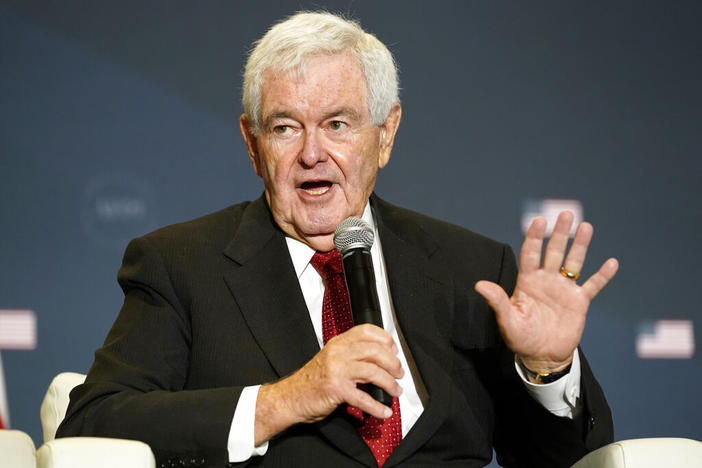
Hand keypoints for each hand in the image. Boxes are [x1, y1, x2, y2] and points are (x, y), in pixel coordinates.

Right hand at [254, 324, 402, 444]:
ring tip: (395, 390)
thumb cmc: (312, 380)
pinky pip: (363, 398)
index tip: (394, 350)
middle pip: (375, 351)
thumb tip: (380, 358)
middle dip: (393, 363)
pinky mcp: (336, 389)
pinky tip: (384, 411)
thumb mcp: (331, 359)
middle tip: (399, 373)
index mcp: (338, 342)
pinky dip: (377, 406)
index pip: (366, 331)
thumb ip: (351, 354)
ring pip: (373, 371)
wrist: (290, 397)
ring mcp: (337, 370)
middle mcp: (338, 352)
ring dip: (389, 383)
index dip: (385, 339)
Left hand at [475, 211, 618, 373]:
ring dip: (580, 245)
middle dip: (559, 233)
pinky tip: (612, 262)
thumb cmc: (520, 337)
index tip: (538, 220)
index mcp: (527, 281)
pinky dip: (602, 275)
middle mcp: (546, 280)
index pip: (530, 253)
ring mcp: (564, 289)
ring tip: (586, 226)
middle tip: (565, 213)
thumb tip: (479, 285)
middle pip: (553, 251)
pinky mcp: (579, 302)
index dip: (534, 237)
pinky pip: (593, 286)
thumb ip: (497, 300)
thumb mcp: (507, 320)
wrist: (542, 355)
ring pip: (574, 262)